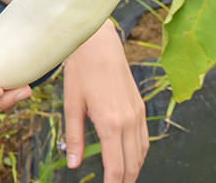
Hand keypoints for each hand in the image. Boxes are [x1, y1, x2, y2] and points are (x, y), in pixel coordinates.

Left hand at [62, 23, 147, 182]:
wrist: (99, 45)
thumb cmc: (81, 72)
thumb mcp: (71, 104)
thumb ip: (73, 136)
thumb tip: (72, 164)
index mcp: (110, 123)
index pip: (116, 166)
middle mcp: (129, 121)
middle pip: (132, 164)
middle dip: (125, 181)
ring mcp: (138, 114)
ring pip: (141, 153)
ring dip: (134, 170)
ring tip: (121, 179)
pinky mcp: (140, 108)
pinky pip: (144, 139)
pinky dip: (139, 154)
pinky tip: (130, 158)